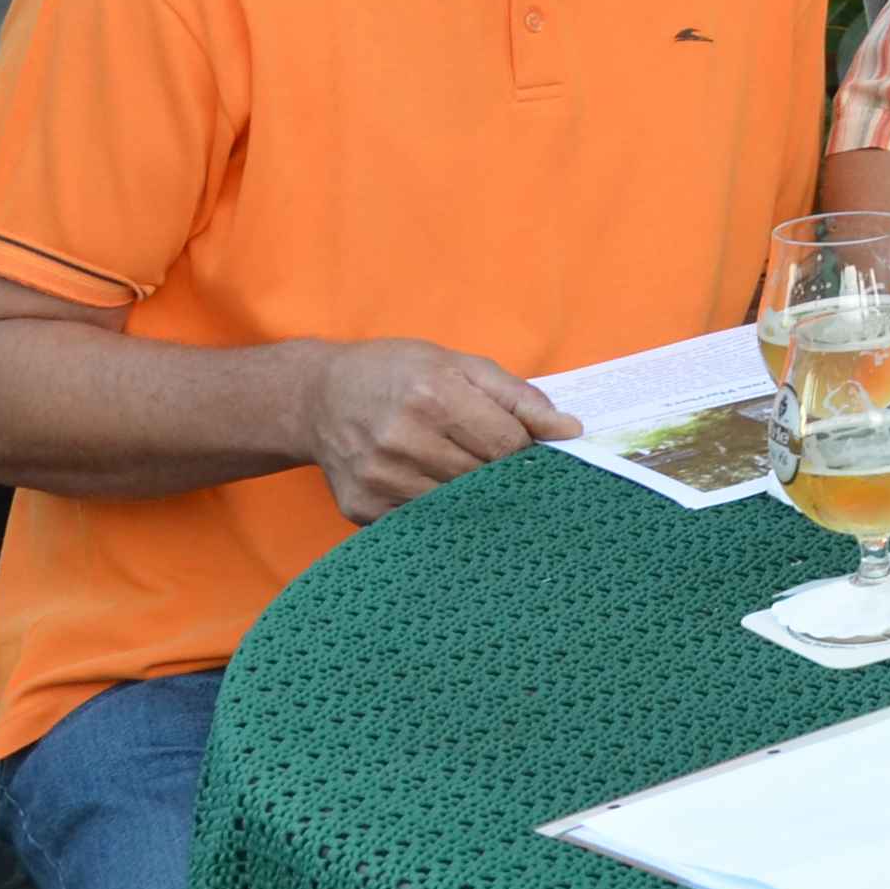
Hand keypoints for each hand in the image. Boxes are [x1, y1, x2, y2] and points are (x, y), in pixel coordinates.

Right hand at [305, 340, 573, 519]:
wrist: (319, 397)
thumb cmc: (399, 374)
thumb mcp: (461, 365)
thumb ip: (519, 397)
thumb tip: (570, 430)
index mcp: (433, 396)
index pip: (508, 445)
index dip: (526, 449)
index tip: (525, 448)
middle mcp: (402, 440)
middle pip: (485, 479)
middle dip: (501, 474)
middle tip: (497, 463)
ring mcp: (379, 478)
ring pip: (457, 506)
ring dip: (472, 495)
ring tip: (464, 472)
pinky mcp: (362, 508)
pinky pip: (422, 523)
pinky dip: (438, 511)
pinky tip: (432, 487)